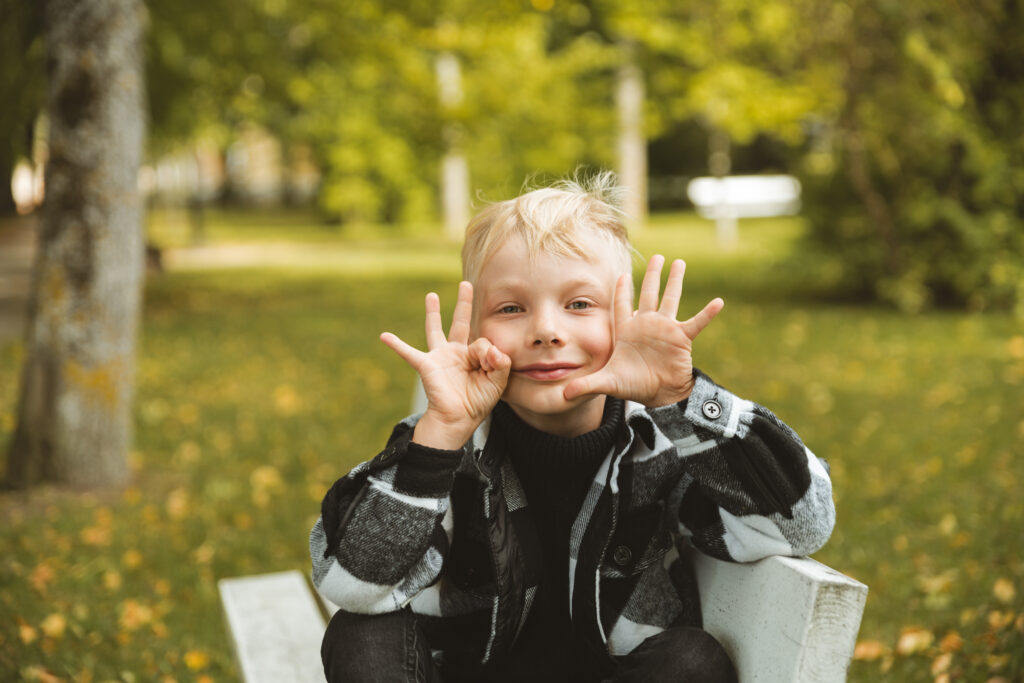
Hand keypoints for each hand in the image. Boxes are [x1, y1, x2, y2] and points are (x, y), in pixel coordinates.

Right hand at [381, 281, 510, 448]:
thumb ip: (500, 363)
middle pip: (461, 323)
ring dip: (433, 313)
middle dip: (464, 303)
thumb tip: (492, 348)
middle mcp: (456, 353)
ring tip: (432, 296)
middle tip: (466, 284)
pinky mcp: (427, 365)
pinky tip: (384, 336)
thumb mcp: (497, 383)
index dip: (489, 354)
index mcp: (474, 357)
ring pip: (436, 330)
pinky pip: (409, 353)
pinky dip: (396, 345)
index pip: (484, 343)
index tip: (489, 366)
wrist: (457, 420)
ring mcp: (440, 357)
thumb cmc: (476, 403)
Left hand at [563, 255, 722, 407]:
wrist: (659, 395)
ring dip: (674, 282)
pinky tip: (718, 302)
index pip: (621, 306)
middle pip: (648, 294)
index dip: (620, 292)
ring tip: (680, 262)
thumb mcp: (607, 383)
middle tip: (658, 256)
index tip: (619, 275)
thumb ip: (585, 385)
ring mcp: (665, 329)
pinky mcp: (681, 339)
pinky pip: (696, 323)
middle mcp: (646, 325)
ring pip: (670, 299)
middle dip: (652, 275)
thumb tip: (562, 395)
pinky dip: (707, 313)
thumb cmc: (633, 385)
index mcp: (627, 331)